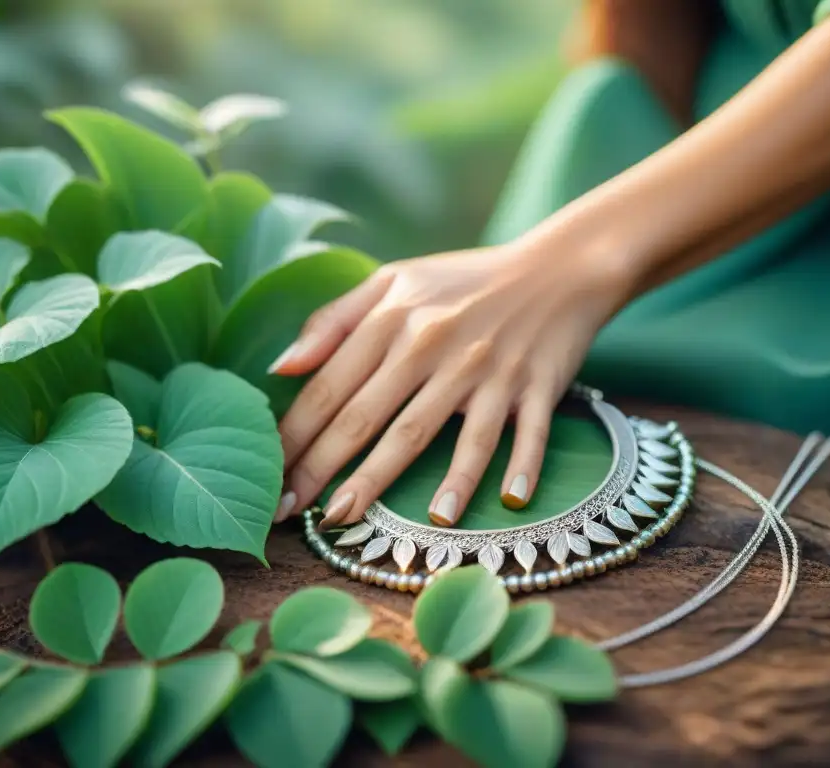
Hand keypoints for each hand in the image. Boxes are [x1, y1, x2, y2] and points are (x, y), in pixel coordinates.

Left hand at [271, 240, 630, 528]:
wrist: (559, 267)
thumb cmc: (465, 281)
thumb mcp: (395, 281)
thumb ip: (334, 320)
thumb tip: (280, 369)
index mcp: (395, 319)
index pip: (332, 388)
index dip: (295, 436)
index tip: (269, 477)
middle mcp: (436, 345)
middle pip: (370, 418)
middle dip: (324, 469)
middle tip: (290, 513)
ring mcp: (487, 370)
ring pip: (437, 432)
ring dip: (392, 477)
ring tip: (367, 520)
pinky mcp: (536, 387)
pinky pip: (525, 433)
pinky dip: (520, 465)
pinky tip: (507, 501)